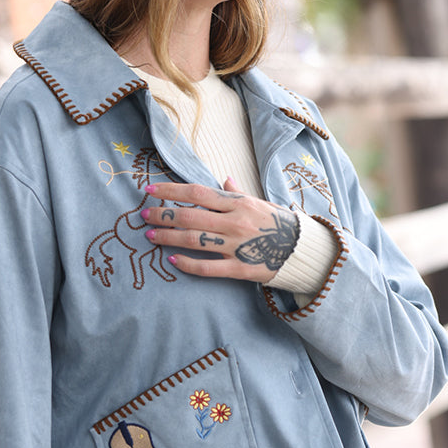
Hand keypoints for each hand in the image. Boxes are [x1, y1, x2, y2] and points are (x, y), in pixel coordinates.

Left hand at [141, 177, 299, 283]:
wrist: (303, 249)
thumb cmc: (278, 223)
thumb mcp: (259, 202)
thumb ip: (237, 193)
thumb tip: (224, 179)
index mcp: (238, 203)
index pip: (197, 192)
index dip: (170, 191)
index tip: (149, 190)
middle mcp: (234, 222)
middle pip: (190, 216)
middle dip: (163, 215)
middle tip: (144, 217)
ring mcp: (236, 245)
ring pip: (194, 240)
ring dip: (168, 237)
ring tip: (151, 236)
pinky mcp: (239, 268)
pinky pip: (208, 267)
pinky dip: (187, 264)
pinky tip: (172, 261)